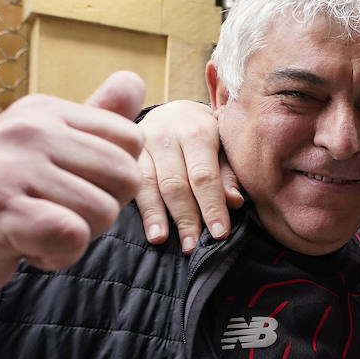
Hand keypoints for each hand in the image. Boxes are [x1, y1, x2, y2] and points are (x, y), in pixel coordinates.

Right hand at [0, 71, 145, 303]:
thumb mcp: (46, 149)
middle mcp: (27, 128)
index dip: (115, 178)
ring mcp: (9, 164)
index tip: (70, 186)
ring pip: (103, 213)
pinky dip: (57, 255)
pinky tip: (24, 246)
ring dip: (76, 238)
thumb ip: (93, 121)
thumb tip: (134, 80)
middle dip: (102, 211)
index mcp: (43, 110)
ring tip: (32, 228)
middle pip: (126, 177)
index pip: (131, 140)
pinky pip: (72, 235)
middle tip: (53, 213)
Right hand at [135, 99, 243, 252]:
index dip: (211, 206)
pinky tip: (146, 228)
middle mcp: (166, 134)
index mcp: (197, 130)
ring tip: (162, 240)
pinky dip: (140, 208)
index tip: (219, 234)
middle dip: (185, 218)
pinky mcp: (125, 153)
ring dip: (156, 216)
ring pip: (149, 184)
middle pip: (175, 183)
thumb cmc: (205, 135)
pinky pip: (132, 183)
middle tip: (192, 247)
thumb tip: (234, 202)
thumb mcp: (223, 146)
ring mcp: (141, 144)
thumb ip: (228, 174)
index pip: (204, 175)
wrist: (173, 111)